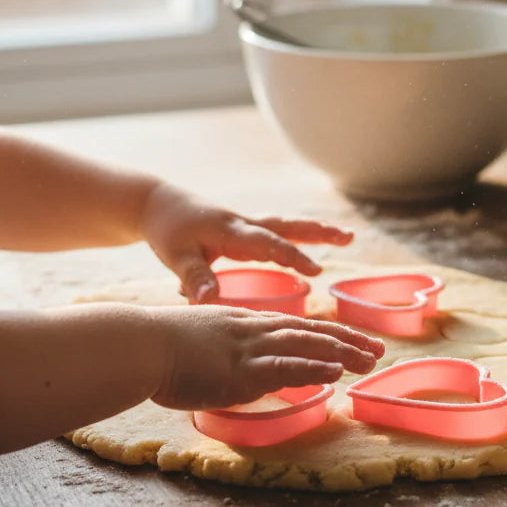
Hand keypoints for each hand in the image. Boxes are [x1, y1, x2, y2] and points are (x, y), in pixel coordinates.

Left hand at [141, 181, 352, 302]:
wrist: (157, 205)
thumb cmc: (166, 231)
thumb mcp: (175, 255)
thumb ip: (194, 277)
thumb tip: (209, 301)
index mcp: (231, 231)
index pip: (268, 244)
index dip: (293, 257)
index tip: (316, 270)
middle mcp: (244, 225)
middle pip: (287, 227)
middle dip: (318, 233)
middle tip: (349, 238)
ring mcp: (246, 225)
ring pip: (287, 226)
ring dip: (315, 231)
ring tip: (346, 237)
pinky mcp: (244, 229)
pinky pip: (277, 232)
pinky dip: (298, 237)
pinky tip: (311, 245)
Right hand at [148, 306, 383, 409]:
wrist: (140, 344)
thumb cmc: (157, 347)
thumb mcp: (197, 343)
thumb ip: (218, 355)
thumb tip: (227, 373)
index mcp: (243, 323)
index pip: (294, 326)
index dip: (326, 333)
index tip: (351, 341)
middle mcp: (252, 330)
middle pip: (310, 332)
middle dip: (347, 341)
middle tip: (377, 351)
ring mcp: (249, 348)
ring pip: (306, 346)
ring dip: (342, 353)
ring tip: (371, 362)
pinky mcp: (241, 369)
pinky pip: (285, 367)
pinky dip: (313, 367)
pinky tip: (337, 371)